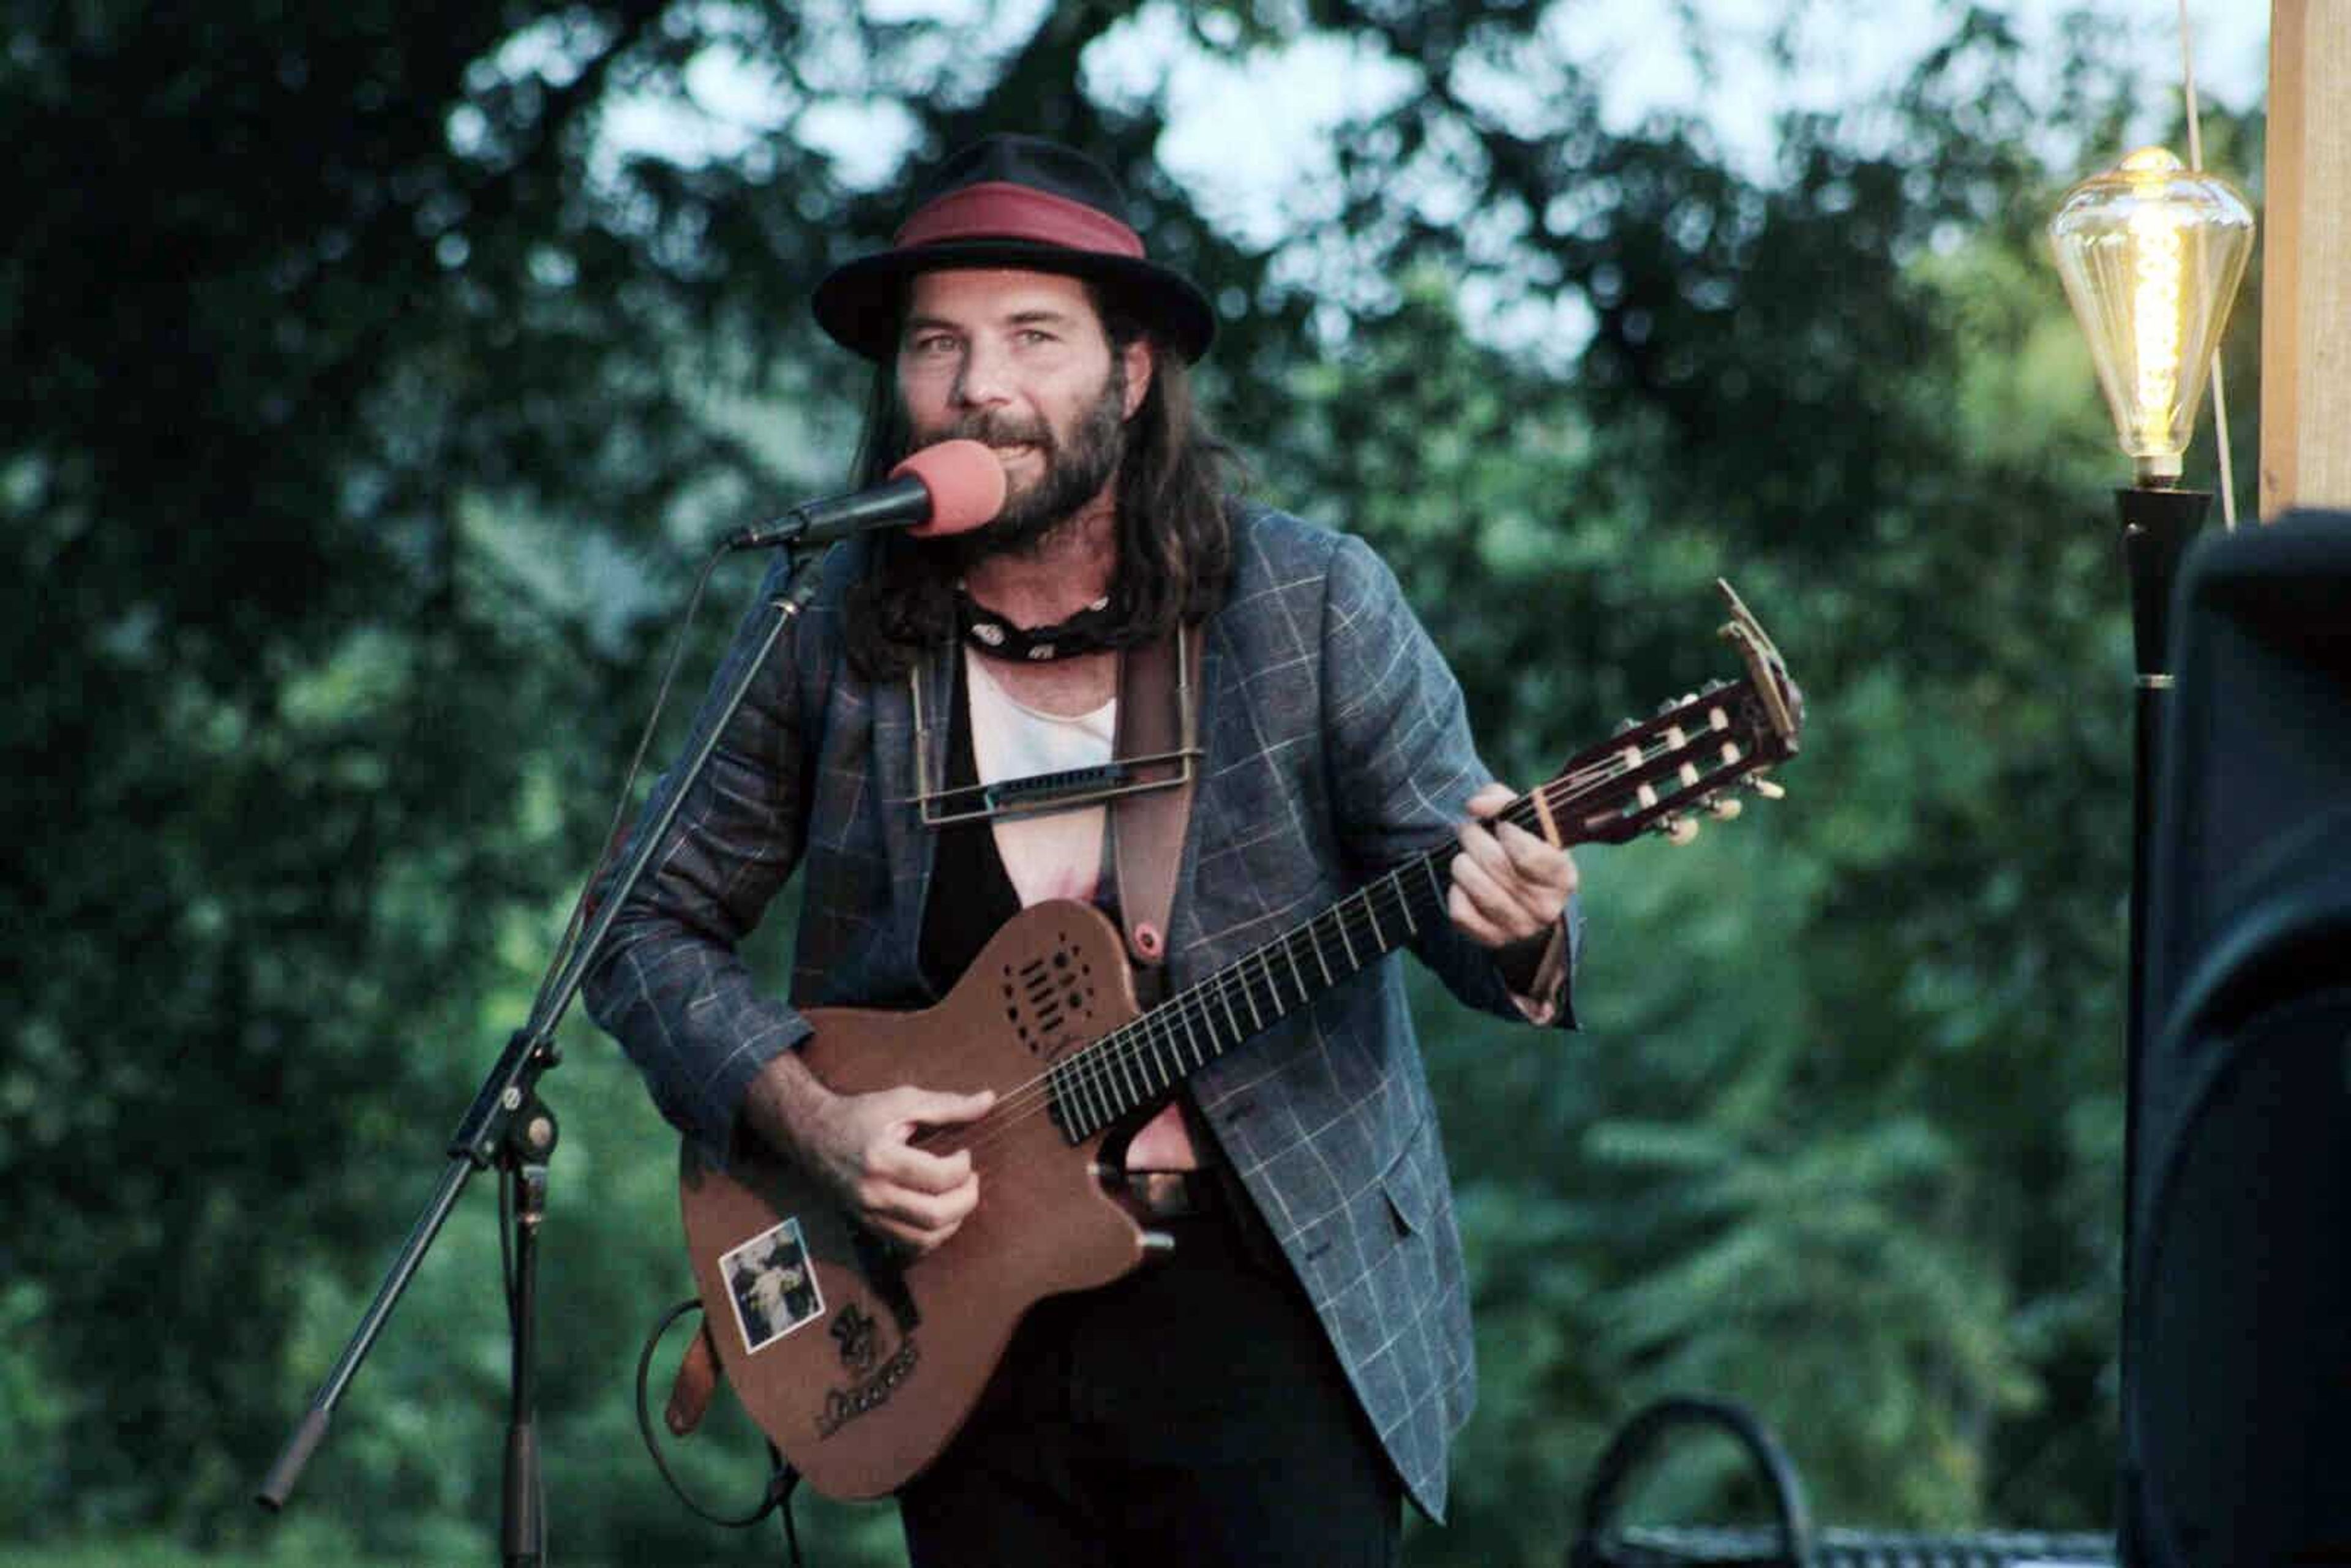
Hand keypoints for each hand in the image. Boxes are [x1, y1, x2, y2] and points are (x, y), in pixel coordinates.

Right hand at [747, 1055, 995, 1255]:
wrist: (812, 1135)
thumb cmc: (859, 1115)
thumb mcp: (902, 1101)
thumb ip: (948, 1105)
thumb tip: (989, 1100)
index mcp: (882, 1159)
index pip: (939, 1177)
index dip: (963, 1167)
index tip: (964, 1153)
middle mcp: (873, 1193)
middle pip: (935, 1216)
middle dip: (966, 1199)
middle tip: (970, 1179)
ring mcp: (869, 1214)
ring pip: (924, 1239)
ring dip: (953, 1222)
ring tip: (957, 1196)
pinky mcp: (868, 1226)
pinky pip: (909, 1247)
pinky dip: (932, 1237)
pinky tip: (939, 1215)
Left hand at [1447, 782, 1577, 948]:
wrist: (1527, 899)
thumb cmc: (1527, 851)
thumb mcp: (1525, 822)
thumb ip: (1502, 802)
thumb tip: (1475, 806)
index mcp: (1563, 877)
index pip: (1529, 856)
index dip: (1507, 833)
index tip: (1502, 826)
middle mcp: (1547, 907)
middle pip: (1496, 866)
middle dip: (1474, 839)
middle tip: (1469, 830)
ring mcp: (1521, 927)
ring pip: (1477, 887)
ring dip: (1462, 863)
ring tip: (1464, 855)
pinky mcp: (1494, 939)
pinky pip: (1461, 913)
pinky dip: (1455, 893)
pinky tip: (1464, 885)